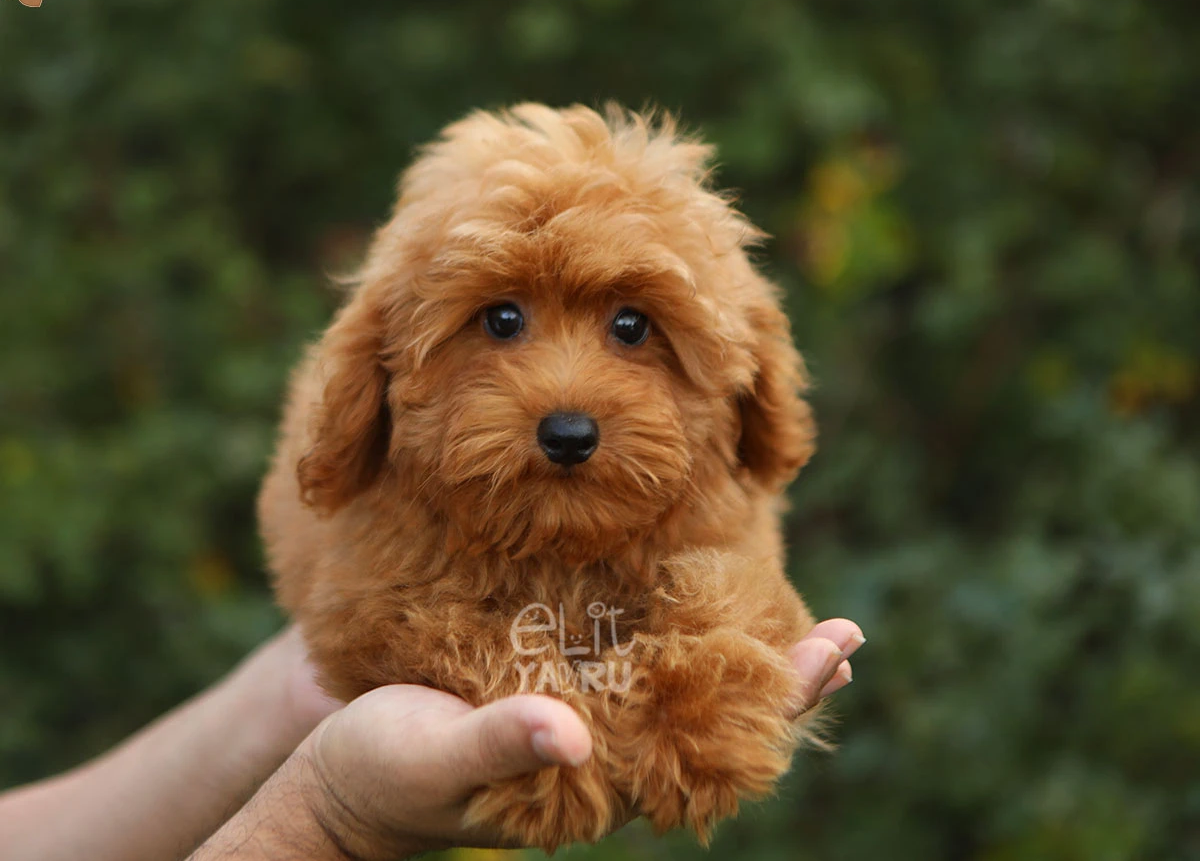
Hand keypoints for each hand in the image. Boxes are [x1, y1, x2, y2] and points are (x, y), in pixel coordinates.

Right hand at [293, 618, 863, 859]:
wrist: (336, 783)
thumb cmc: (381, 778)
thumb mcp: (436, 759)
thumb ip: (502, 746)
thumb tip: (571, 736)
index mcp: (597, 782)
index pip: (712, 748)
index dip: (778, 705)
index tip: (835, 655)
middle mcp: (605, 752)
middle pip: (712, 716)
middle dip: (779, 679)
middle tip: (847, 636)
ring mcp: (582, 718)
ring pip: (677, 683)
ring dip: (734, 648)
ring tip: (797, 612)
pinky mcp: (549, 685)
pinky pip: (625, 659)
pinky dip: (670, 627)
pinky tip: (689, 592)